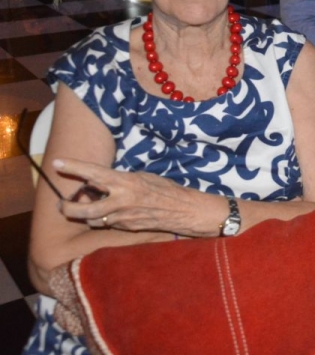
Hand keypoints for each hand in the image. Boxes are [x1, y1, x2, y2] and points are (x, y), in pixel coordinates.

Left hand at [53, 158, 206, 234]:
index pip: (93, 173)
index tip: (56, 163)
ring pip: (92, 220)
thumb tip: (100, 181)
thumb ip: (119, 181)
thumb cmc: (165, 189)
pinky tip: (109, 213)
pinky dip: (104, 219)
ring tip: (88, 207)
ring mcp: (122, 217)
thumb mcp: (141, 177)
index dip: (73, 167)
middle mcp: (120, 201)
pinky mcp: (126, 228)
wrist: (182, 210)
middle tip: (60, 204)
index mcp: (125, 182)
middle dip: (67, 208)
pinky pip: (107, 225)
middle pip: (83, 209)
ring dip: (86, 214)